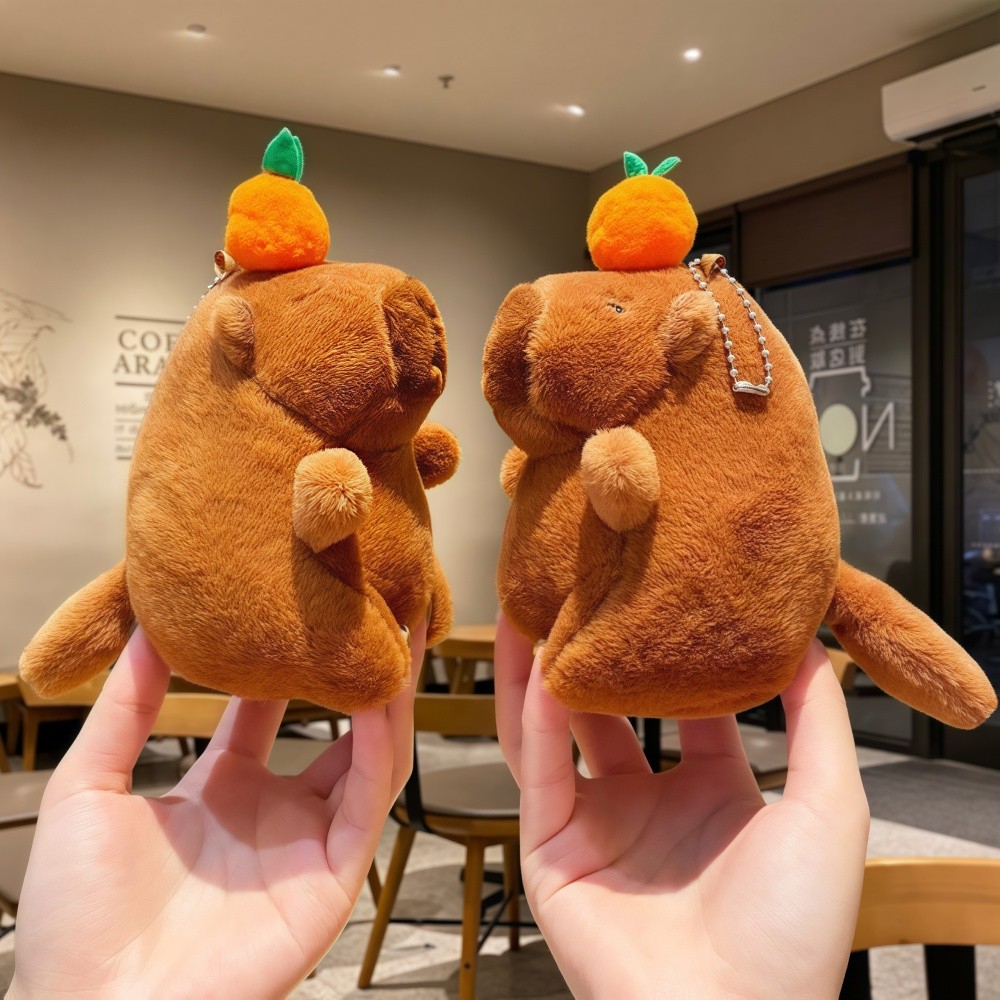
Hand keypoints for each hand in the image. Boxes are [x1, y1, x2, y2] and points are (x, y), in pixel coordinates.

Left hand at [8, 619, 424, 999]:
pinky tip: (385, 694)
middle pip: (336, 729)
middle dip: (359, 674)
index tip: (298, 605)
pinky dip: (385, 744)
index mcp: (221, 790)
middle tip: (373, 612)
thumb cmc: (76, 918)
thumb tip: (148, 626)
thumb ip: (125, 706)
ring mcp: (308, 844)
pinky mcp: (333, 876)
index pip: (267, 708)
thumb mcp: (90, 787)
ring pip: (370, 757)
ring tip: (398, 636)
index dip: (287, 660)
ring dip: (389, 698)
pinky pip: (371, 799)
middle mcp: (274, 813)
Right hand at [495, 617, 869, 999]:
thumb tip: (809, 640)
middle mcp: (650, 805)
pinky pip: (538, 770)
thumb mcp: (829, 808)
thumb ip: (818, 720)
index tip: (664, 592)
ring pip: (556, 732)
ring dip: (539, 672)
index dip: (674, 651)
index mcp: (715, 795)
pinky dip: (534, 716)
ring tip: (529, 607)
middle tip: (584, 588)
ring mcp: (598, 826)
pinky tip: (535, 663)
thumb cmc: (792, 934)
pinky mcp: (552, 850)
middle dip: (595, 653)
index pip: (688, 704)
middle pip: (610, 710)